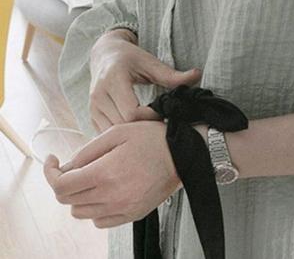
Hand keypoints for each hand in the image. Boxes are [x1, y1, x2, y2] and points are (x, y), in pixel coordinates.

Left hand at [43, 121, 181, 228]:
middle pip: (69, 201)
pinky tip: (105, 191)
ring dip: (79, 196)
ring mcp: (122, 208)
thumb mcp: (117, 132)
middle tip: (73, 168)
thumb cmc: (151, 138)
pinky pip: (100, 221)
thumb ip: (88, 150)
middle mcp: (111, 196)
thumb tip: (67, 166)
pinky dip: (96, 209)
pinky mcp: (133, 214)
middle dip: (65, 182)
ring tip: (92, 178)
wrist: (183, 153)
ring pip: (82, 213)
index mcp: (105, 173)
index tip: (53, 161)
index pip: (61, 186)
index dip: (51, 174)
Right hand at [89, 28, 201, 131]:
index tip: (163, 113)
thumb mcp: (151, 62)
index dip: (150, 117)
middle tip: (160, 124)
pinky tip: (136, 129)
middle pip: (122, 126)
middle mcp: (99, 95)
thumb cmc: (131, 57)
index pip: (132, 112)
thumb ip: (172, 74)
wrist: (105, 54)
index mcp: (114, 79)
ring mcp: (93, 107)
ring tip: (149, 127)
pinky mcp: (91, 115)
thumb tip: (197, 75)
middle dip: (142, 128)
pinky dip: (122, 135)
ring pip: (112, 134)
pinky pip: (106, 134)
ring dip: (132, 134)